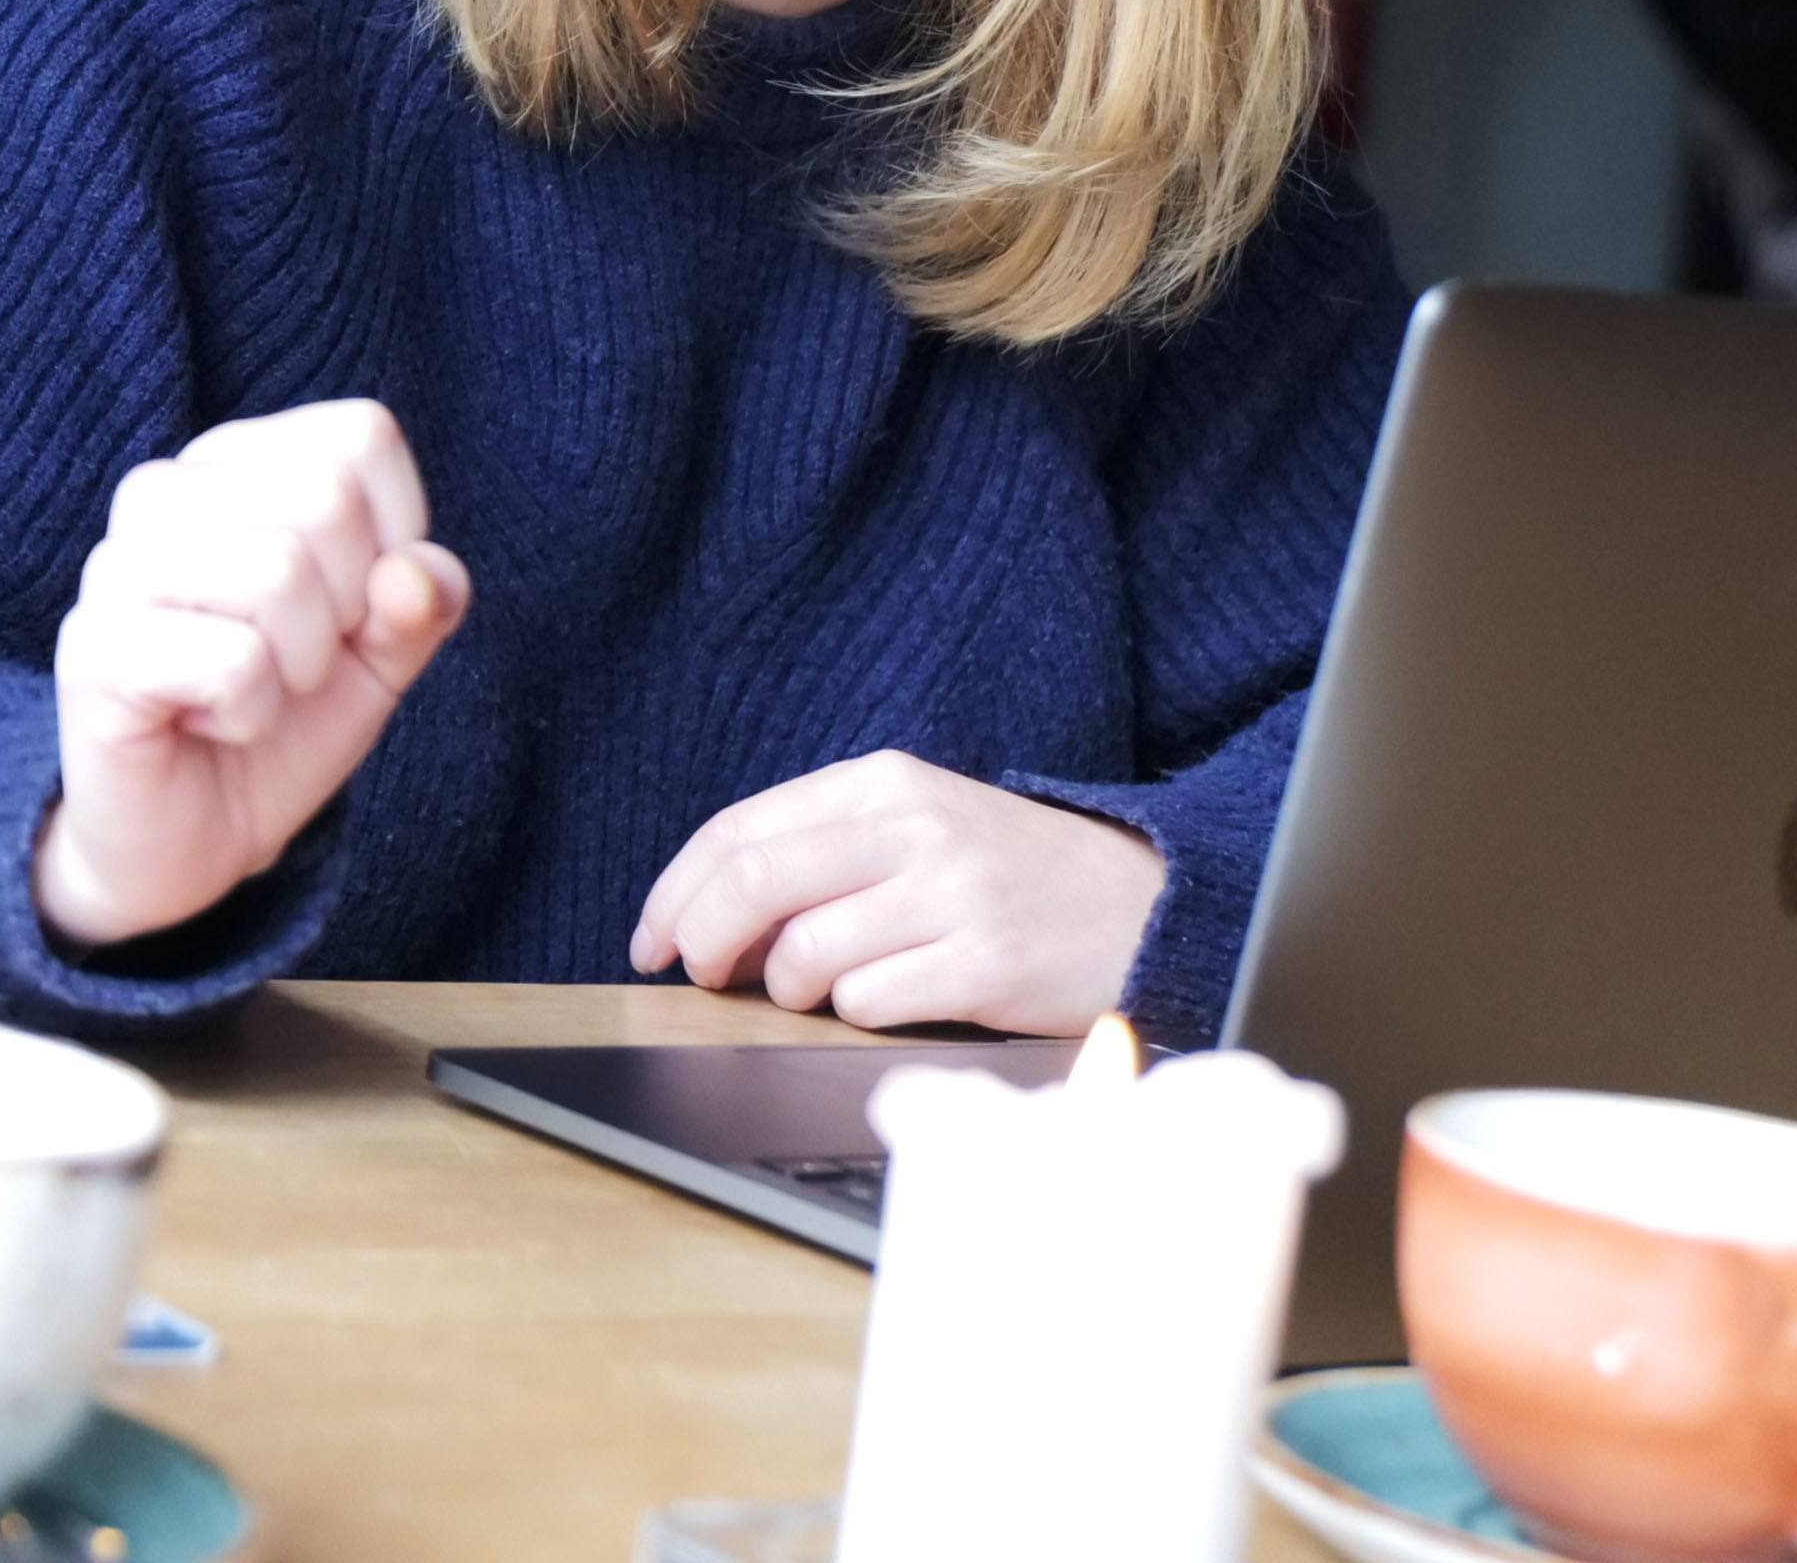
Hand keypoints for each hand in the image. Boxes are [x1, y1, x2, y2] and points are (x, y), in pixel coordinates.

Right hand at [34, 398, 472, 949]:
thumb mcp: (379, 658)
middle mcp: (164, 491)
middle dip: (345, 611)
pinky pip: (232, 662)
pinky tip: (206, 722)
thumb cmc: (282, 721)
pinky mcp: (93, 648)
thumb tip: (418, 573)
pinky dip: (251, 715)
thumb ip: (419, 602)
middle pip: (325, 499)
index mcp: (235, 463)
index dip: (398, 531)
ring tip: (249, 691)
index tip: (353, 604)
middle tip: (292, 663)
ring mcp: (116, 565)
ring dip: (297, 669)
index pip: (360, 435)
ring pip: (278, 572)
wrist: (193, 838)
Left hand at [629, 750, 1163, 1032]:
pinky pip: (871, 1003)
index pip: (739, 830)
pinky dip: (859, 1014)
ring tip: (827, 989)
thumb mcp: (918, 826)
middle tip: (701, 978)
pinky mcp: (986, 964)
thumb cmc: (1011, 874)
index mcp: (884, 782)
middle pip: (754, 883)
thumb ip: (822, 851)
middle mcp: (914, 826)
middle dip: (703, 942)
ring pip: (805, 954)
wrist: (1149, 903)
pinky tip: (897, 998)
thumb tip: (708, 915)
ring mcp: (953, 894)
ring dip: (790, 990)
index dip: (673, 893)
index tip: (648, 941)